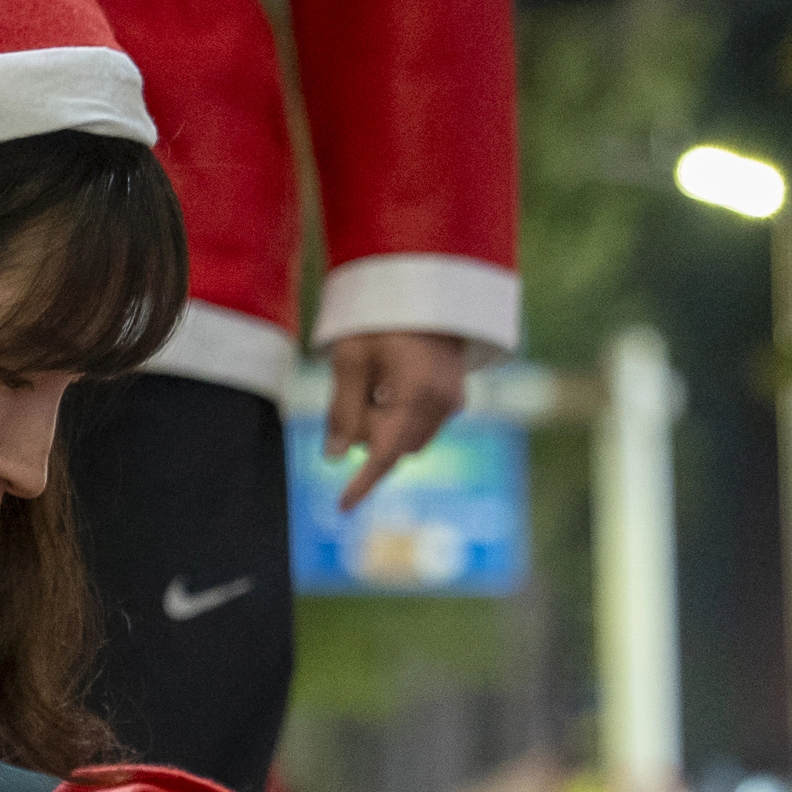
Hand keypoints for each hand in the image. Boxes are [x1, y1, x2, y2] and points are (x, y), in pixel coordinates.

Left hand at [325, 331, 467, 509]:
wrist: (426, 285)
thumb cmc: (382, 315)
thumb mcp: (351, 357)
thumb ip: (342, 410)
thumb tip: (335, 458)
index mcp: (416, 393)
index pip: (385, 454)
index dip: (362, 483)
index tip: (342, 506)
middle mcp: (442, 403)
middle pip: (394, 448)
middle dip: (368, 435)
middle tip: (354, 391)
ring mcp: (454, 401)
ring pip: (409, 440)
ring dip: (385, 427)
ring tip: (375, 382)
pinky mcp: (456, 397)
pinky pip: (422, 425)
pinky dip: (401, 418)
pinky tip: (392, 384)